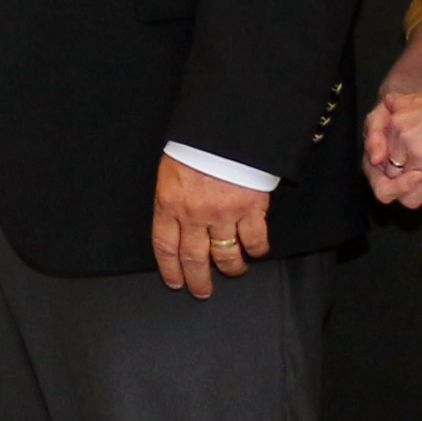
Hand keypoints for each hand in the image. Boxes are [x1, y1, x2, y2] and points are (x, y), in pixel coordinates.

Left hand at [153, 155, 274, 299]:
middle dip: (198, 280)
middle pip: (193, 258)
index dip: (170, 269)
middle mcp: (193, 215)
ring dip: (230, 269)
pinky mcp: (250, 210)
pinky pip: (254, 241)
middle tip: (202, 292)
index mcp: (169, 202)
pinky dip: (256, 250)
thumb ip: (173, 196)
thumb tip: (174, 217)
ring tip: (233, 272)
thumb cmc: (196, 144)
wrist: (225, 128)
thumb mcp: (172, 169)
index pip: (164, 246)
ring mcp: (223, 215)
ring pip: (226, 255)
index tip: (175, 282)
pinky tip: (256, 252)